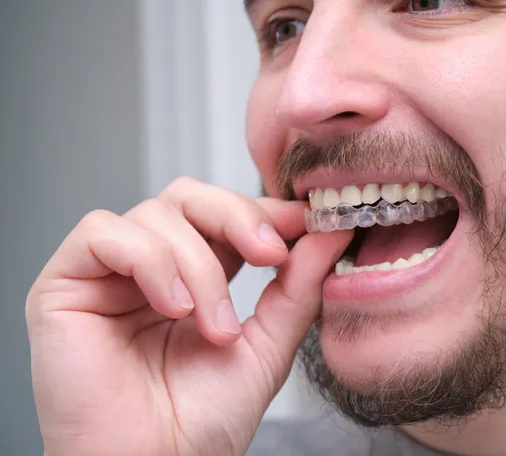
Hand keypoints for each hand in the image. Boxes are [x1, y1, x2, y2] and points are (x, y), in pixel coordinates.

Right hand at [26, 177, 350, 455]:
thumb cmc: (202, 421)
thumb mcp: (268, 344)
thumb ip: (298, 286)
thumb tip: (329, 231)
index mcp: (195, 274)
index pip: (224, 213)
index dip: (262, 208)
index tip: (303, 219)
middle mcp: (150, 266)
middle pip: (189, 196)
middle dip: (237, 217)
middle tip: (269, 254)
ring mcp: (107, 273)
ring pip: (156, 214)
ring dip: (200, 266)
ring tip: (215, 326)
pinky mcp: (65, 283)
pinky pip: (104, 233)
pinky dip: (152, 263)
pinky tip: (173, 308)